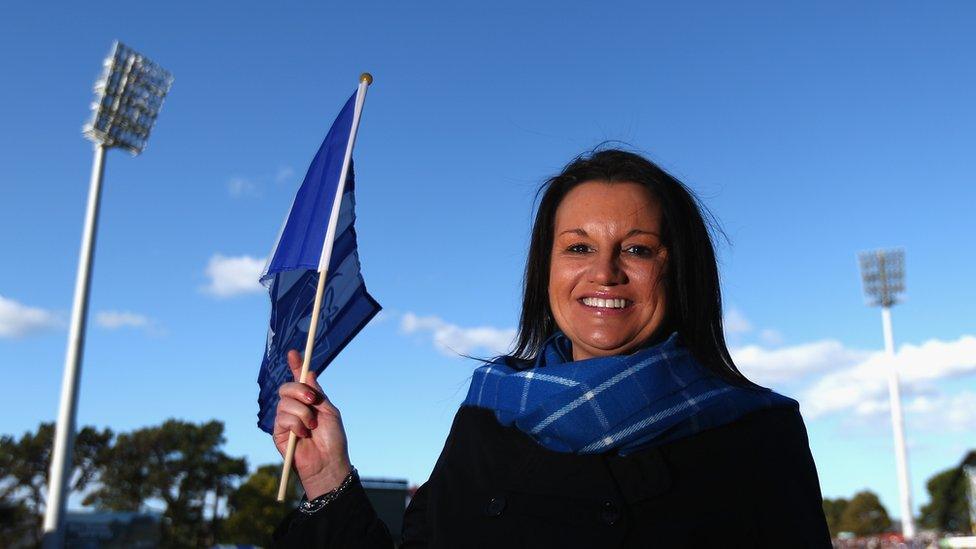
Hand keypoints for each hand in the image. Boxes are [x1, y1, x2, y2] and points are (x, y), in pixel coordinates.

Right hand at [273, 350, 351, 498]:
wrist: (328, 462)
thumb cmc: (333, 439)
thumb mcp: (329, 411)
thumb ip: (317, 393)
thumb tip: (308, 372)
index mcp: (309, 401)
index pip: (299, 380)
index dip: (295, 365)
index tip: (294, 352)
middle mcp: (295, 408)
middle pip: (287, 388)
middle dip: (300, 391)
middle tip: (313, 402)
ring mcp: (285, 420)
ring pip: (285, 403)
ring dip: (303, 414)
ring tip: (312, 427)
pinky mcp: (278, 433)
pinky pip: (282, 419)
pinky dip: (297, 425)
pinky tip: (304, 436)